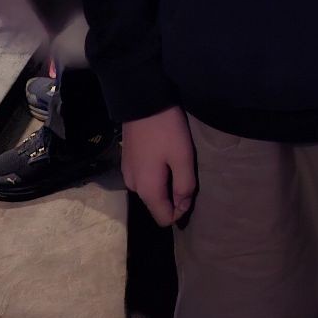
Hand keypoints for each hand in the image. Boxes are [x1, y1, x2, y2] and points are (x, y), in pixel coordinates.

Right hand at [122, 108, 196, 226]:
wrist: (141, 99)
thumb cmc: (165, 129)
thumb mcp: (182, 157)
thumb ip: (184, 186)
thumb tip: (183, 206)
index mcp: (147, 190)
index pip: (164, 219)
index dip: (181, 210)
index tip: (190, 188)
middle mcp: (133, 186)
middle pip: (157, 204)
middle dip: (173, 195)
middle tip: (184, 169)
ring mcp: (128, 173)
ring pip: (151, 190)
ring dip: (165, 181)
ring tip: (175, 159)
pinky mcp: (127, 160)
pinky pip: (144, 177)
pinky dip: (155, 172)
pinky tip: (163, 153)